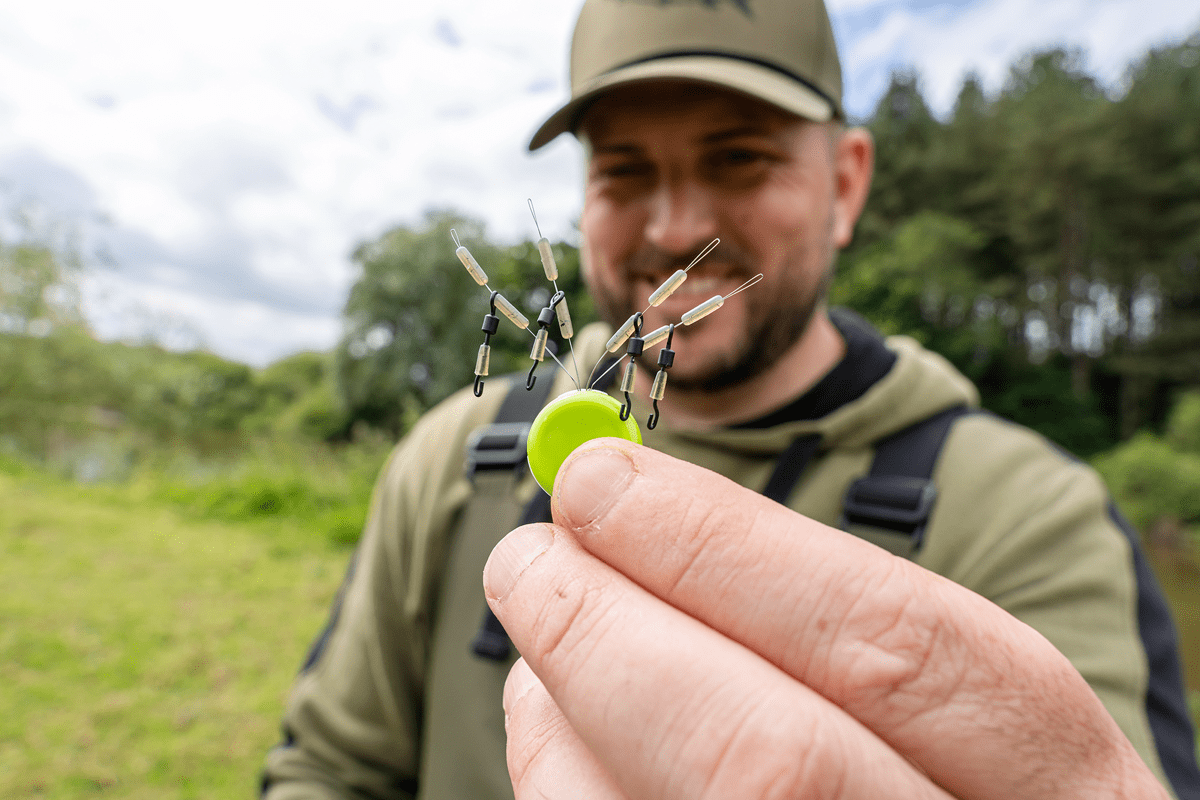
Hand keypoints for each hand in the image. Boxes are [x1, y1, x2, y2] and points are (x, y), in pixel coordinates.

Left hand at [483, 439, 1167, 799]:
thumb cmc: (936, 774)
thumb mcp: (950, 706)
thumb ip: (816, 621)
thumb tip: (607, 520)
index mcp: (1068, 792)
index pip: (897, 648)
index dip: (724, 549)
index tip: (599, 481)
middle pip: (768, 760)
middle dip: (612, 635)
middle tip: (524, 556)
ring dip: (564, 719)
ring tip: (539, 651)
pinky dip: (563, 785)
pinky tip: (559, 737)